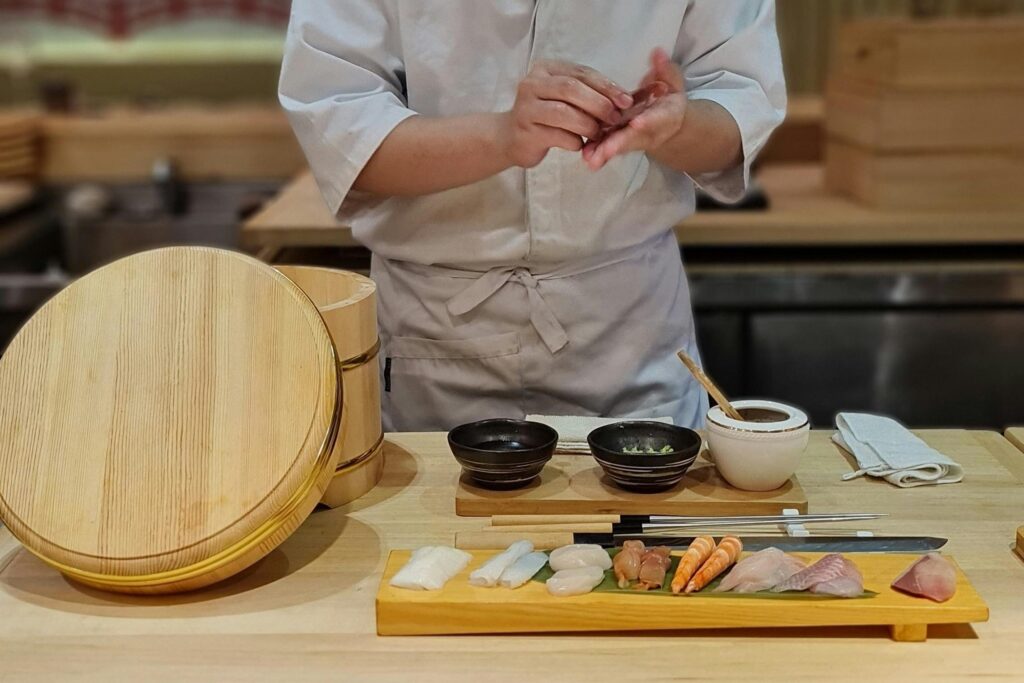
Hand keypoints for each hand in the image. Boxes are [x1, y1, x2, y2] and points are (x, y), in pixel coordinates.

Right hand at [500, 61, 633, 168]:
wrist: (509, 137)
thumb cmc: (544, 115)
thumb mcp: (563, 97)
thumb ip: (587, 93)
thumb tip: (623, 100)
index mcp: (545, 69)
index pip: (581, 73)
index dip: (606, 86)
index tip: (626, 100)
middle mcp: (532, 84)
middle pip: (572, 88)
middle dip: (599, 104)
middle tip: (615, 118)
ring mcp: (526, 108)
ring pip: (564, 113)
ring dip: (588, 125)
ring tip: (598, 134)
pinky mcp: (526, 132)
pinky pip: (558, 136)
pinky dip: (575, 141)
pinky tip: (580, 144)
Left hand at [583, 48, 687, 170]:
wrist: (669, 122)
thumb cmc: (668, 97)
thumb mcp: (672, 81)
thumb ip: (666, 69)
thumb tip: (658, 52)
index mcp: (665, 115)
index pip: (656, 118)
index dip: (647, 121)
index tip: (637, 123)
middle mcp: (650, 131)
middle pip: (634, 138)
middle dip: (619, 144)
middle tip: (605, 151)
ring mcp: (634, 139)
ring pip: (619, 146)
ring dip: (604, 153)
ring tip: (589, 159)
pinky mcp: (621, 142)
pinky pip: (609, 148)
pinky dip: (598, 153)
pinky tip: (584, 156)